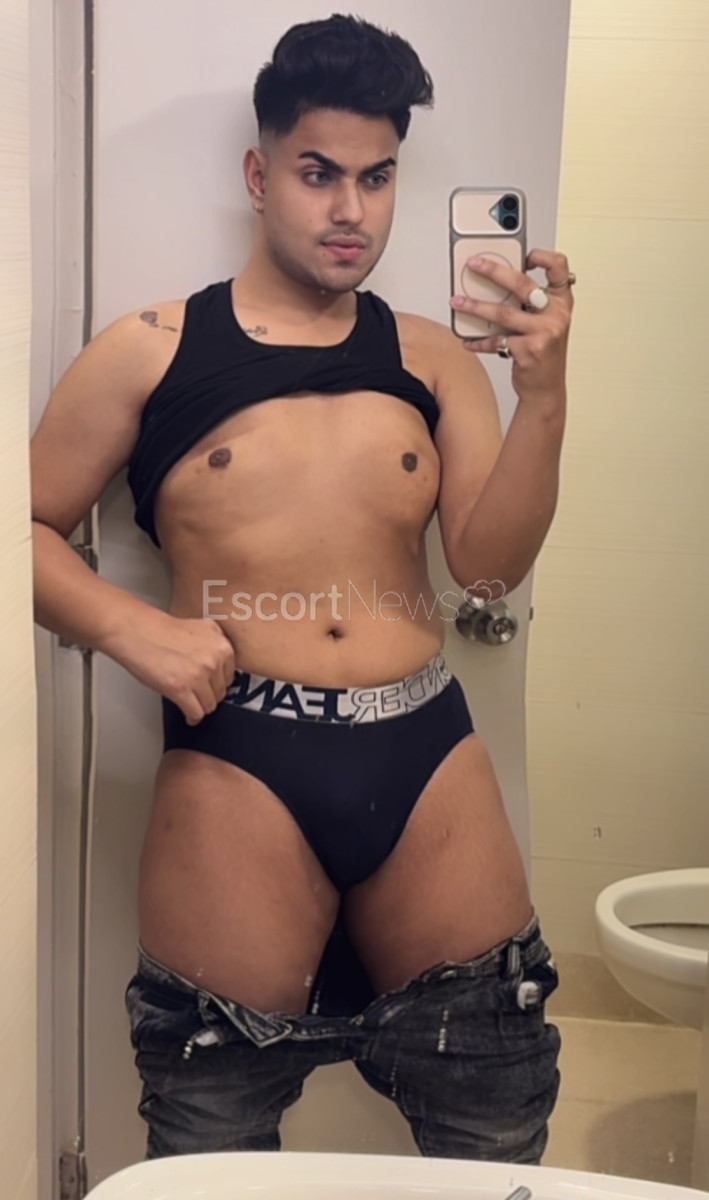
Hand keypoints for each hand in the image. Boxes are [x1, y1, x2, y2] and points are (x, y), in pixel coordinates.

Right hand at [104, 609, 235, 725]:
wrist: (135, 631)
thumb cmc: (160, 629)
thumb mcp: (200, 629)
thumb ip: (215, 645)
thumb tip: (222, 666)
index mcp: (222, 645)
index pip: (229, 677)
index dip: (216, 683)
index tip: (209, 685)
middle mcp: (214, 659)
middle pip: (220, 693)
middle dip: (208, 695)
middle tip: (195, 692)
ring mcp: (198, 675)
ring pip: (209, 705)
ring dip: (199, 706)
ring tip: (189, 702)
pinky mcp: (181, 689)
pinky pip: (195, 713)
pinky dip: (191, 717)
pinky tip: (188, 715)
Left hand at [450, 248, 573, 401]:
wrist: (546, 390)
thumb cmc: (543, 354)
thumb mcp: (545, 323)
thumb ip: (530, 304)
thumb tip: (494, 283)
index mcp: (562, 302)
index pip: (559, 267)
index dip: (542, 256)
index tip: (522, 254)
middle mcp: (556, 314)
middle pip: (522, 284)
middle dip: (494, 271)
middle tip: (474, 265)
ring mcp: (544, 332)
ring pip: (503, 312)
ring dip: (475, 306)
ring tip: (457, 302)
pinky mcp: (528, 351)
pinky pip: (496, 340)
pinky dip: (478, 341)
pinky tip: (466, 340)